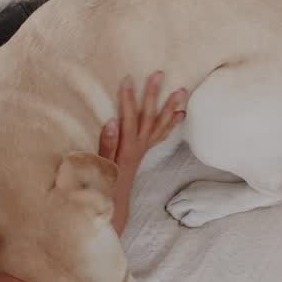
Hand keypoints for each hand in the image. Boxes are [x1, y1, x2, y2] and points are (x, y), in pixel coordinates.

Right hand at [98, 72, 187, 233]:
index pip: (128, 120)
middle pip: (149, 117)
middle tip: (159, 74)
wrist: (114, 206)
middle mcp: (139, 147)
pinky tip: (179, 112)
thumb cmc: (102, 187)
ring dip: (170, 107)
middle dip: (153, 95)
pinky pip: (162, 135)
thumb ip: (106, 145)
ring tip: (181, 90)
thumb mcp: (100, 166)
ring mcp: (144, 149)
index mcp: (126, 149)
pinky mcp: (144, 152)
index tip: (127, 79)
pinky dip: (171, 123)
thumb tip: (113, 122)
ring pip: (160, 125)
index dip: (128, 100)